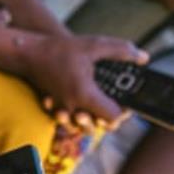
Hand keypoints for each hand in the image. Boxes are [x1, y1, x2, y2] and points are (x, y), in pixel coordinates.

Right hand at [20, 35, 148, 128]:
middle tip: (115, 102)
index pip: (113, 117)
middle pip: (99, 127)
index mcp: (84, 94)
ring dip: (92, 121)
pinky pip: (69, 122)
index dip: (124, 111)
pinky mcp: (54, 108)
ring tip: (98, 105)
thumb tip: (143, 58)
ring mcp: (61, 110)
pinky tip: (80, 106)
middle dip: (108, 118)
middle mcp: (72, 107)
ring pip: (83, 128)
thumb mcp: (94, 45)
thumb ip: (121, 51)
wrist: (29, 54)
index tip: (126, 100)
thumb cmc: (61, 50)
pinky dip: (76, 118)